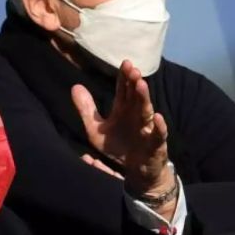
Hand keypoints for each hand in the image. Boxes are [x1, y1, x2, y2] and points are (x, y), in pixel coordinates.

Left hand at [72, 60, 172, 196]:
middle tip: (133, 69)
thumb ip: (86, 110)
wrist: (135, 171)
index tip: (125, 63)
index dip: (124, 77)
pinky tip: (158, 118)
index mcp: (124, 110)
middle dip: (135, 83)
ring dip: (144, 98)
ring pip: (146, 111)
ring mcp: (147, 129)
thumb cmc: (118, 148)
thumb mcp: (96, 130)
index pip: (124, 89)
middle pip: (136, 96)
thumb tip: (75, 86)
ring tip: (141, 84)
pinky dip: (160, 127)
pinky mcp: (155, 144)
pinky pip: (159, 135)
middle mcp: (137, 115)